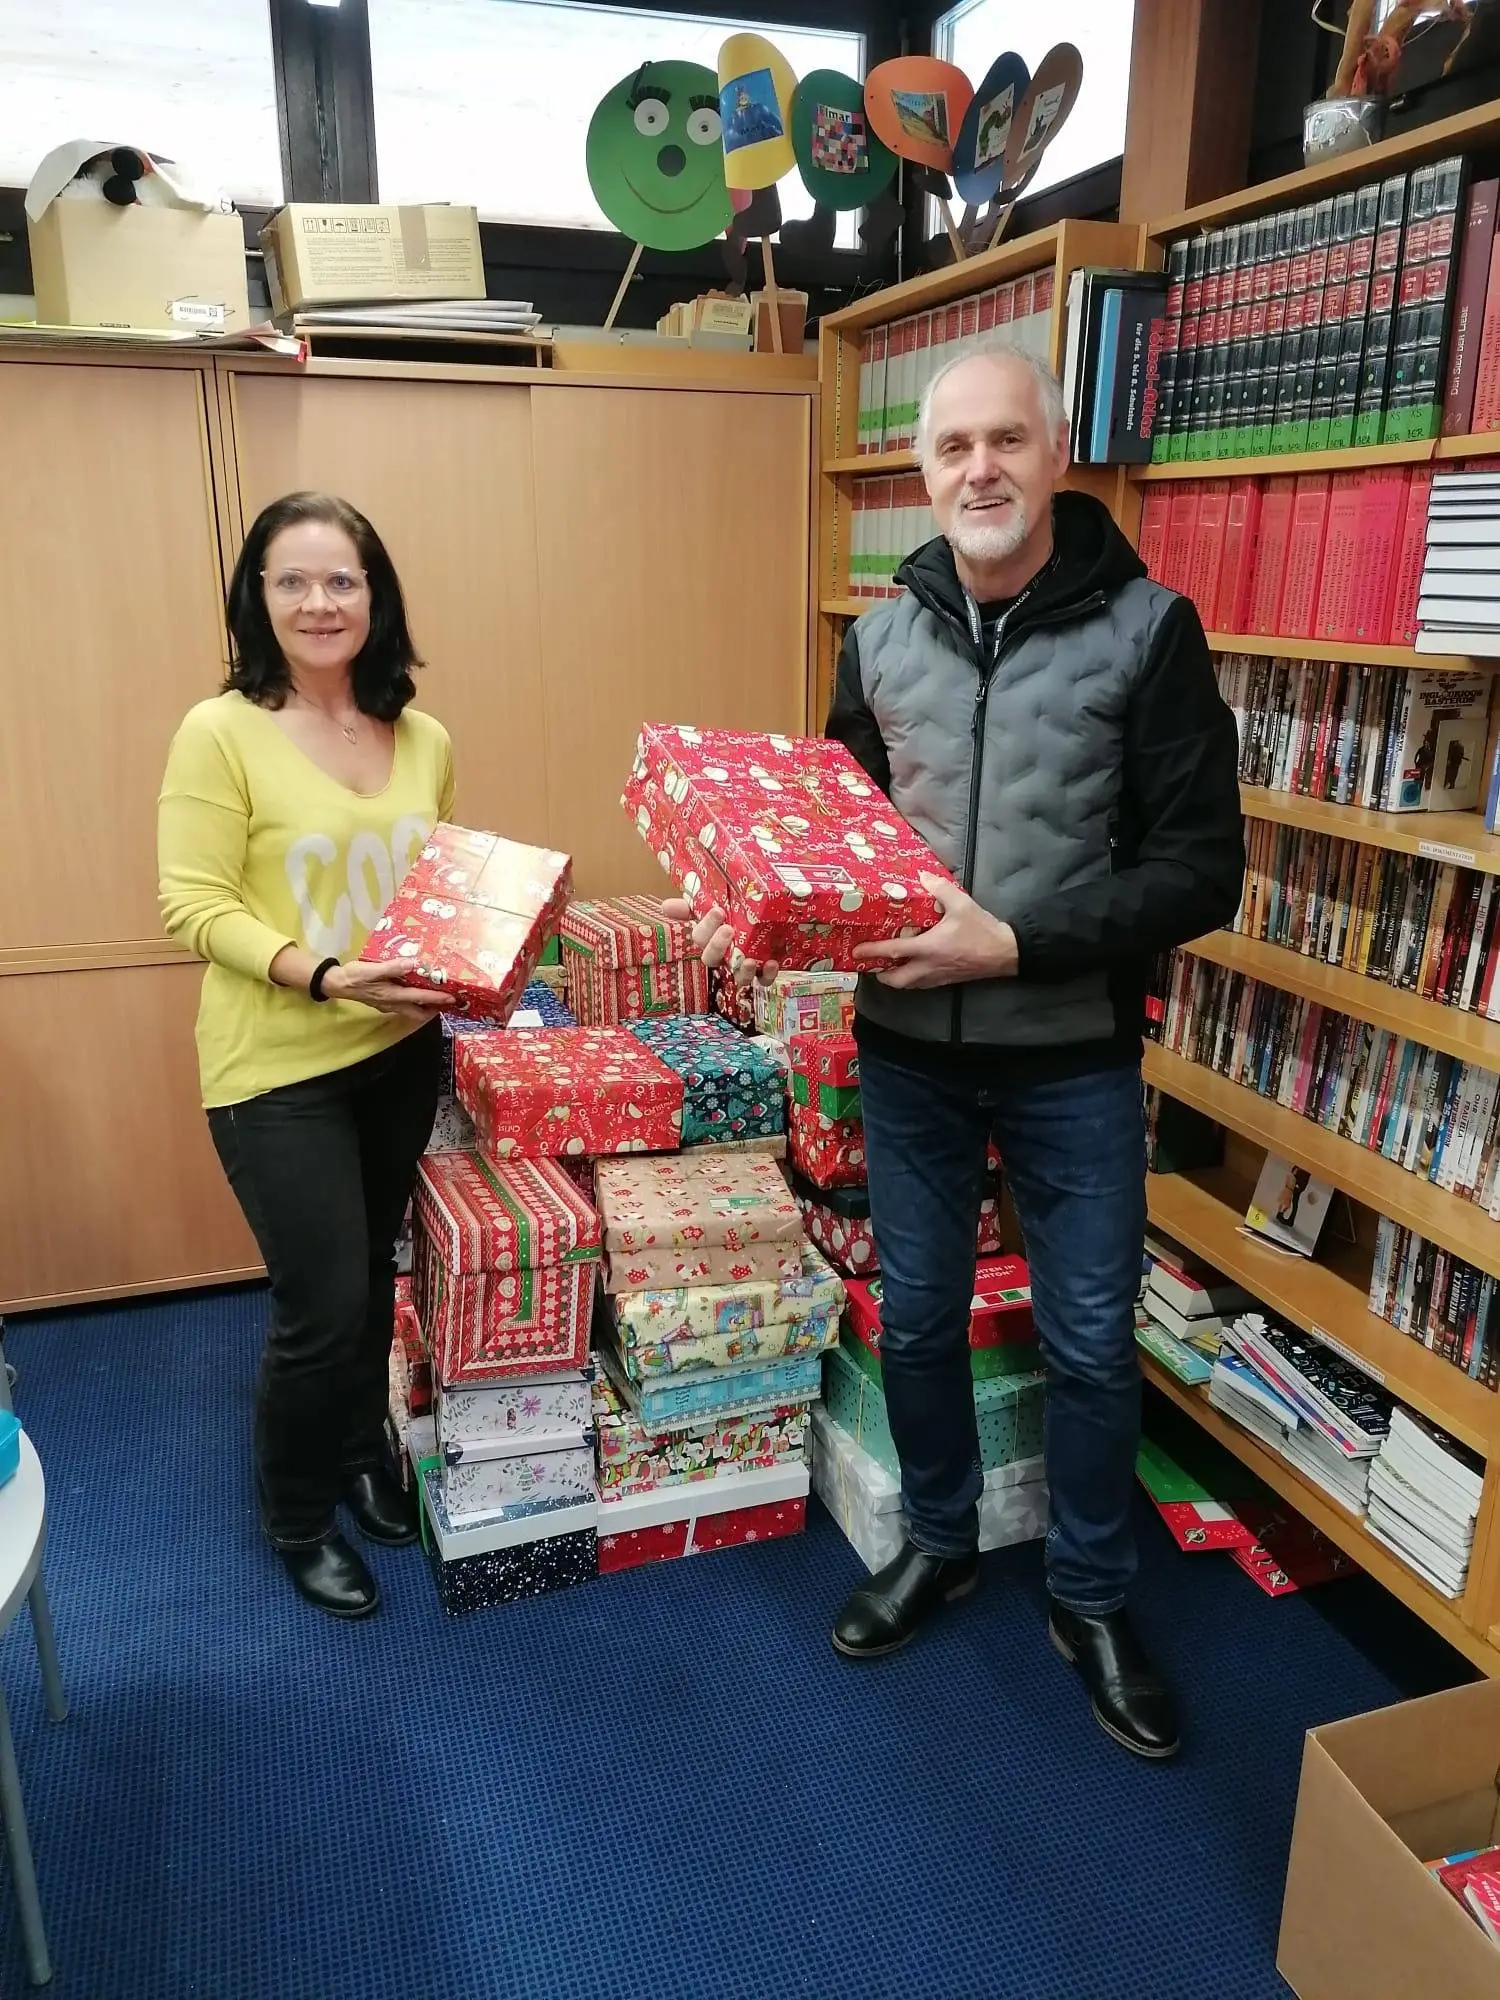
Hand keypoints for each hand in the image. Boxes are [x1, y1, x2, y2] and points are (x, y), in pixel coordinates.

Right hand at [322, 960, 456, 1016]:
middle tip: (446, 1001)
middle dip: (434, 1009)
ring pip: (411, 1011)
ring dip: (424, 1007)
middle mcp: (392, 1004)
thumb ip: (393, 968)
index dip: (437, 998)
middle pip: (418, 1013)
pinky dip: (414, 1002)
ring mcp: (387, 1005)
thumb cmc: (354, 976)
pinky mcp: (382, 1002)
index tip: (451, 998)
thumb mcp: (372, 970)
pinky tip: (415, 992)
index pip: (420, 998)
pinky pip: (404, 1006)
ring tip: (435, 998)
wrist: (337, 983)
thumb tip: (414, 964)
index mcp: (393, 995)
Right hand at [661, 897, 779, 988]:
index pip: (701, 936)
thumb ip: (695, 904)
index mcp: (712, 936)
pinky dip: (768, 975)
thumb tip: (664, 906)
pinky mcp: (766, 972)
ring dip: (742, 971)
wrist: (779, 915)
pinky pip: (764, 981)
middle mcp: (726, 953)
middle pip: (713, 958)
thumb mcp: (721, 901)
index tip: (718, 910)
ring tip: (749, 960)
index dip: (706, 926)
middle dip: (717, 946)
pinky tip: (772, 962)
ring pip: (737, 977)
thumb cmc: (745, 910)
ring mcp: (745, 965)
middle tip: (728, 930)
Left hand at [852, 875, 1018, 989]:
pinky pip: (922, 984)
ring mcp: (938, 977)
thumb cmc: (982, 929)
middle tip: (872, 963)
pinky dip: (912, 979)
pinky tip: (913, 968)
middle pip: (896, 980)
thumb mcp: (961, 904)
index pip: (893, 952)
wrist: (1005, 953)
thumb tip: (922, 876)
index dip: (872, 952)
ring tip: (888, 967)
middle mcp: (929, 967)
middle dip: (880, 975)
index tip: (855, 951)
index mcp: (928, 948)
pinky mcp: (947, 980)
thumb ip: (940, 889)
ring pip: (909, 985)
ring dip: (895, 979)